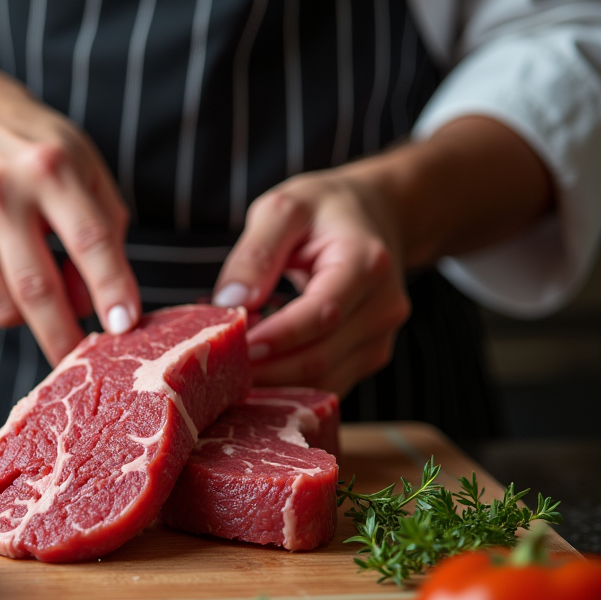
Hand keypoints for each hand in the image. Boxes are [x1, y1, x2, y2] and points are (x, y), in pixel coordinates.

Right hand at [0, 67, 139, 364]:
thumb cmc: (42, 153)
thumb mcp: (87, 170)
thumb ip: (105, 232)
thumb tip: (94, 306)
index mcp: (50, 167)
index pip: (89, 239)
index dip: (111, 287)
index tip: (125, 327)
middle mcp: (0, 192)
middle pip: (37, 288)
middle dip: (64, 337)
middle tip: (81, 364)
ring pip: (4, 307)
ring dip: (32, 315)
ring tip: (40, 278)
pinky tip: (1, 258)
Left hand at [212, 169, 409, 396]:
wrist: (376, 215)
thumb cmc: (324, 211)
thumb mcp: (284, 209)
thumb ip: (256, 252)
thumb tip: (231, 302)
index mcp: (366, 263)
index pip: (321, 314)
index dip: (277, 337)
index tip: (234, 346)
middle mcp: (383, 307)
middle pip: (321, 357)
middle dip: (266, 371)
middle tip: (217, 370)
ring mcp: (380, 337)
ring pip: (325, 381)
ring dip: (275, 386)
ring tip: (229, 376)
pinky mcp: (370, 356)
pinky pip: (328, 385)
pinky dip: (290, 389)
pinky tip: (256, 379)